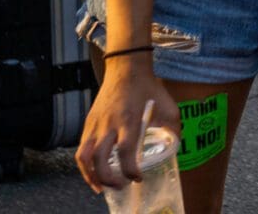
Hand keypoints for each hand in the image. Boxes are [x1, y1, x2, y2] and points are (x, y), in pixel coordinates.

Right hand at [75, 58, 177, 193]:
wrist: (126, 69)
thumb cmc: (148, 88)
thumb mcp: (168, 106)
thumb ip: (172, 127)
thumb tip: (176, 146)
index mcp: (130, 120)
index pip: (126, 150)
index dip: (130, 169)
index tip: (137, 178)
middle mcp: (109, 124)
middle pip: (100, 158)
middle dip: (108, 178)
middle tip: (120, 186)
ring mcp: (95, 124)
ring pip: (84, 157)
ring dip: (90, 176)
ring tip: (101, 188)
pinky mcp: (88, 124)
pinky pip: (81, 149)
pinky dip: (85, 165)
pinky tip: (94, 173)